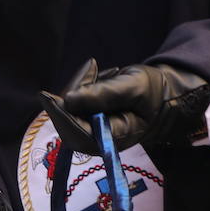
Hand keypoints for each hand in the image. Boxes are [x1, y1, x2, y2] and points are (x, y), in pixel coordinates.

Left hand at [41, 58, 209, 154]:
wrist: (163, 96)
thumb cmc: (153, 91)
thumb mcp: (134, 86)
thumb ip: (104, 94)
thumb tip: (69, 100)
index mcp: (115, 138)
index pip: (79, 132)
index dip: (60, 115)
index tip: (46, 96)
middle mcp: (100, 141)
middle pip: (68, 121)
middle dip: (73, 92)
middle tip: (91, 69)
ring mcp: (92, 133)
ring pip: (68, 110)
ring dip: (79, 86)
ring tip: (99, 71)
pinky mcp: (86, 122)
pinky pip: (72, 104)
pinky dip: (80, 87)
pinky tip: (96, 76)